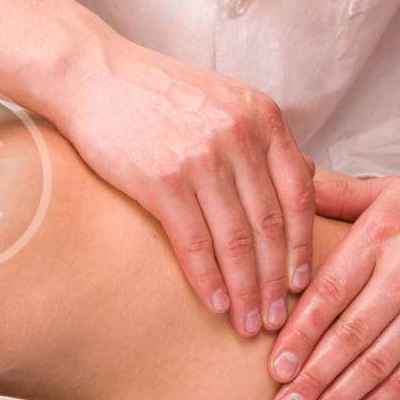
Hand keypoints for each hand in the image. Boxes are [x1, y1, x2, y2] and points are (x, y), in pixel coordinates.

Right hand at [57, 39, 315, 336]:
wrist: (93, 76)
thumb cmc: (155, 92)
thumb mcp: (223, 99)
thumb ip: (262, 137)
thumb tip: (305, 178)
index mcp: (262, 117)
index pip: (299, 194)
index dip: (303, 246)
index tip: (302, 284)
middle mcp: (239, 136)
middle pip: (271, 225)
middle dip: (276, 282)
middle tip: (279, 319)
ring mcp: (201, 158)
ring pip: (236, 240)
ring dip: (245, 290)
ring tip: (247, 323)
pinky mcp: (162, 179)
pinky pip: (193, 241)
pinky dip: (207, 278)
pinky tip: (213, 303)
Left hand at [269, 168, 399, 399]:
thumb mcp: (389, 190)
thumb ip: (336, 194)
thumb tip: (289, 183)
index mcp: (380, 237)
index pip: (329, 292)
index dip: (300, 333)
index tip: (275, 365)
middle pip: (349, 335)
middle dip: (311, 377)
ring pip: (377, 362)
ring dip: (337, 397)